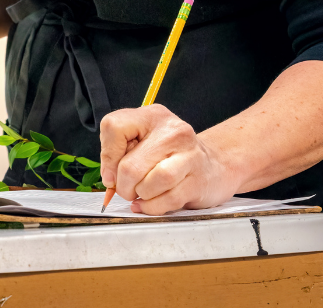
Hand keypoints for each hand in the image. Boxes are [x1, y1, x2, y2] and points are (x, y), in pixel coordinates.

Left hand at [100, 105, 237, 214]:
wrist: (215, 164)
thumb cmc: (171, 153)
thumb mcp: (144, 140)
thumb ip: (121, 153)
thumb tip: (108, 178)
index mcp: (152, 116)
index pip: (115, 127)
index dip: (107, 155)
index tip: (111, 171)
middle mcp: (172, 131)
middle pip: (131, 165)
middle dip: (122, 185)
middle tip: (126, 189)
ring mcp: (189, 155)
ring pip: (151, 183)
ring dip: (139, 195)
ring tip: (141, 193)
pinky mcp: (198, 181)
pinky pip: (167, 200)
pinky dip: (152, 207)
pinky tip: (149, 203)